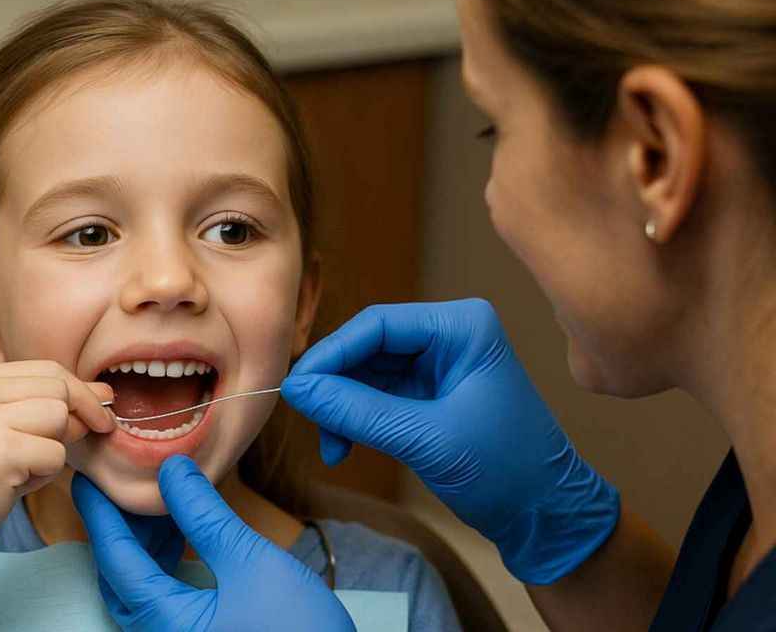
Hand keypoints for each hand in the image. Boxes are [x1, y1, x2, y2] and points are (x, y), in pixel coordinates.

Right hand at [0, 360, 114, 564]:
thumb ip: (41, 405)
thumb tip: (104, 392)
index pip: (47, 369)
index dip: (79, 391)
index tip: (99, 412)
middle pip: (58, 387)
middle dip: (77, 416)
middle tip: (65, 445)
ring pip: (59, 417)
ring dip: (54, 448)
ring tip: (22, 467)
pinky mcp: (0, 451)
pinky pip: (55, 454)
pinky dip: (45, 474)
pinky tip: (14, 484)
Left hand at [72, 457, 353, 631]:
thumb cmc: (298, 629)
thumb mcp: (252, 562)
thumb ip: (206, 516)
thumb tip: (172, 470)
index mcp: (165, 624)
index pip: (116, 560)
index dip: (100, 515)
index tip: (85, 481)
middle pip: (122, 579)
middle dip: (123, 530)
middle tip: (128, 487)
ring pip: (142, 593)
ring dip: (146, 548)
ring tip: (163, 507)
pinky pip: (163, 603)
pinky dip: (165, 568)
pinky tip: (182, 539)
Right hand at [281, 300, 618, 583]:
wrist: (546, 518)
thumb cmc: (508, 471)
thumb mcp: (426, 439)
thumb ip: (358, 411)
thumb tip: (296, 389)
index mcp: (462, 327)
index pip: (378, 325)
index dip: (333, 354)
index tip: (296, 387)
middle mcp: (447, 335)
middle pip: (367, 347)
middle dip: (335, 384)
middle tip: (305, 416)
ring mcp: (437, 365)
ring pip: (365, 373)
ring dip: (341, 408)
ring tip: (330, 445)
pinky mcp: (427, 395)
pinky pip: (375, 397)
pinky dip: (354, 421)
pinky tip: (342, 447)